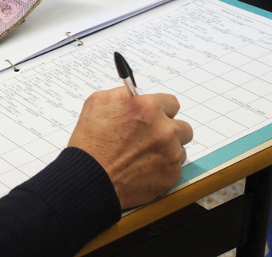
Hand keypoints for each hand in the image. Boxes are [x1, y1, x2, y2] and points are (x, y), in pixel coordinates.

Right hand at [68, 87, 191, 208]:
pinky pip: (175, 168)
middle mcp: (164, 129)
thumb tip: (135, 95)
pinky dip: (162, 168)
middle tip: (150, 139)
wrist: (89, 178)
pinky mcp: (171, 175)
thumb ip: (122, 94)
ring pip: (179, 148)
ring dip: (167, 150)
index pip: (171, 103)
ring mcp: (170, 153)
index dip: (160, 111)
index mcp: (148, 108)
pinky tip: (144, 169)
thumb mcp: (97, 103)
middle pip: (182, 127)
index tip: (153, 118)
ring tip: (144, 157)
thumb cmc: (89, 142)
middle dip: (168, 131)